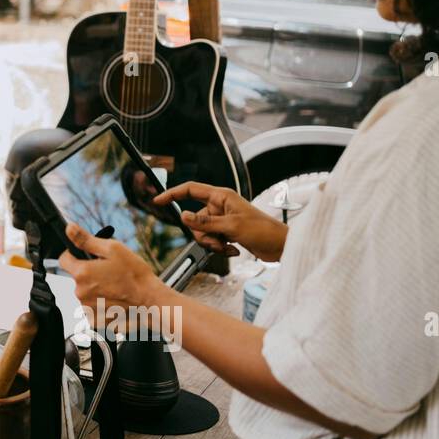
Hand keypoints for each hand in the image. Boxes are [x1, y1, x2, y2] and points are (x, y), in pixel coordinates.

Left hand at [58, 222, 166, 323]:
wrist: (151, 303)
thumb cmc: (136, 276)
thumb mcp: (113, 249)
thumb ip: (86, 240)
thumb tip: (69, 228)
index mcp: (82, 273)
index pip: (64, 259)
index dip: (74, 255)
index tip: (87, 256)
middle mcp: (80, 292)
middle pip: (77, 277)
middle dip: (89, 272)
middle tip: (109, 272)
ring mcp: (87, 308)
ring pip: (85, 292)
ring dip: (95, 288)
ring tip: (115, 286)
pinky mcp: (94, 320)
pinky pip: (92, 307)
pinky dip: (101, 303)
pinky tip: (114, 300)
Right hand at [153, 182, 287, 261]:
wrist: (280, 246)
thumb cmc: (263, 230)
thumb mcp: (231, 226)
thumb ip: (205, 222)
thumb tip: (183, 216)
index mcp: (221, 196)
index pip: (190, 190)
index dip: (173, 194)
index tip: (158, 200)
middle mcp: (220, 206)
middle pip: (194, 218)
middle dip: (202, 234)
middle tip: (217, 240)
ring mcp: (223, 220)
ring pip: (202, 232)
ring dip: (212, 242)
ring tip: (228, 246)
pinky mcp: (226, 232)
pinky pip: (212, 240)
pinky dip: (220, 246)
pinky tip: (234, 249)